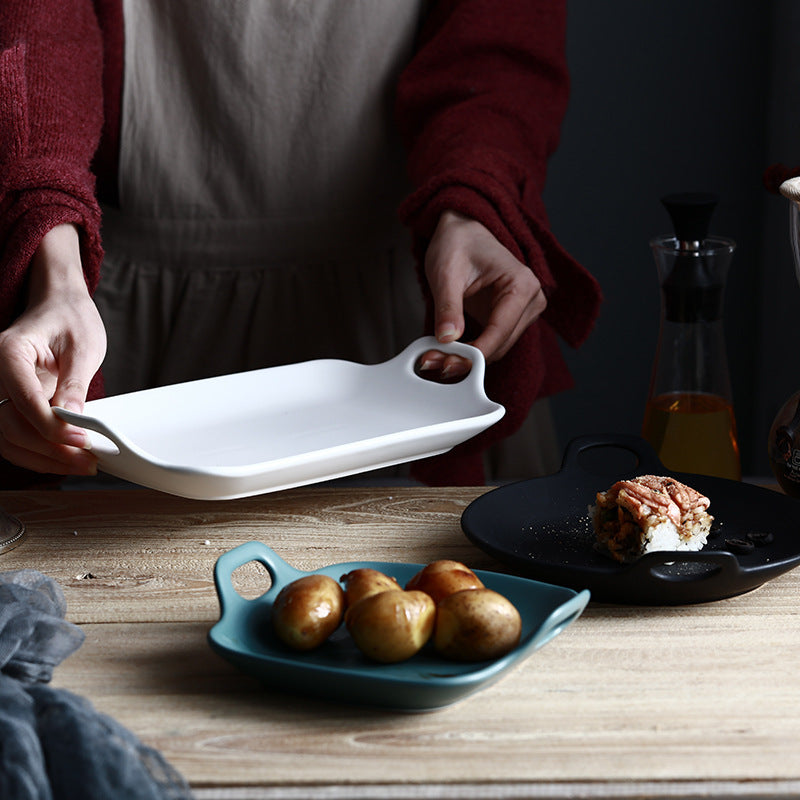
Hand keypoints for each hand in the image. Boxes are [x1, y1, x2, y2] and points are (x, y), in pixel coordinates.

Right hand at [0, 224, 105, 474]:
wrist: (60, 305)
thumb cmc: (71, 318)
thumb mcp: (83, 347)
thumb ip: (75, 383)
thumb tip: (73, 418)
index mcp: (9, 352)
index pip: (21, 396)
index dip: (48, 424)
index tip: (79, 438)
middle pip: (9, 424)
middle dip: (49, 448)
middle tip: (87, 459)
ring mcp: (0, 390)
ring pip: (8, 437)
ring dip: (44, 457)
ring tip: (83, 464)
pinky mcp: (10, 403)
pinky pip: (14, 435)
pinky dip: (39, 452)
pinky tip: (67, 459)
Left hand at [417, 210, 546, 380]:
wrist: (463, 231)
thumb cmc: (459, 243)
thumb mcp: (446, 273)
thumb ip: (448, 306)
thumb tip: (447, 338)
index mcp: (521, 283)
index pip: (500, 330)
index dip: (475, 352)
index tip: (450, 362)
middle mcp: (531, 298)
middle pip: (501, 344)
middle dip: (469, 357)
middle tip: (434, 361)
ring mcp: (524, 310)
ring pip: (498, 348)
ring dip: (470, 357)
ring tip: (437, 355)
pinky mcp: (512, 318)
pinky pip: (493, 343)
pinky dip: (472, 350)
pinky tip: (450, 350)